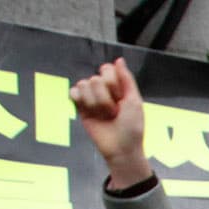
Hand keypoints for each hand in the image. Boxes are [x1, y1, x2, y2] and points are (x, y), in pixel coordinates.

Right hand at [70, 61, 151, 189]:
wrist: (121, 148)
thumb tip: (118, 60)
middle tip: (113, 113)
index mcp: (118, 86)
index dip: (113, 84)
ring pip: (84, 85)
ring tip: (103, 116)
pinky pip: (73, 92)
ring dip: (95, 103)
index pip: (106, 69)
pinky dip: (80, 99)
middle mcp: (104, 90)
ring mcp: (92, 98)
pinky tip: (88, 109)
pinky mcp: (81, 108)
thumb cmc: (132, 127)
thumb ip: (126, 79)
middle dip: (105, 98)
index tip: (121, 99)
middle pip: (95, 79)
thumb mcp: (135, 101)